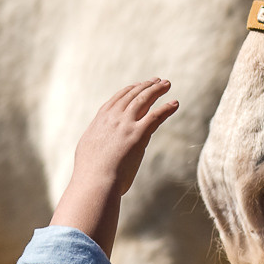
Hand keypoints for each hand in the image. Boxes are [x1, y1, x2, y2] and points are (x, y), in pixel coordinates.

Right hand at [51, 78, 178, 254]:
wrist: (95, 182)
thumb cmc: (90, 175)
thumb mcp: (88, 153)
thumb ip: (96, 145)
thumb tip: (99, 150)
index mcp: (99, 121)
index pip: (116, 99)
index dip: (128, 91)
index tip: (137, 86)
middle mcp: (112, 118)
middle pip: (131, 95)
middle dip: (145, 86)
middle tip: (157, 81)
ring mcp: (125, 124)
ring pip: (144, 100)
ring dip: (157, 90)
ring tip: (166, 84)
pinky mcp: (138, 134)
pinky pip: (156, 115)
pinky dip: (167, 108)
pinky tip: (175, 103)